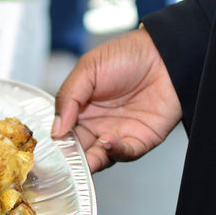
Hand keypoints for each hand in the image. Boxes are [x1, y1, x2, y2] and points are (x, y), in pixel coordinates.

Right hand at [51, 27, 182, 172]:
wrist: (166, 53)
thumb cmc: (128, 54)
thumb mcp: (87, 69)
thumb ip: (68, 98)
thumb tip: (55, 129)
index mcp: (81, 109)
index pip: (63, 133)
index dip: (56, 142)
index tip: (49, 148)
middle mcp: (98, 124)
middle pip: (78, 150)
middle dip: (70, 158)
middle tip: (62, 160)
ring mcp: (118, 133)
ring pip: (98, 158)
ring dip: (89, 161)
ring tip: (83, 156)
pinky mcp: (140, 140)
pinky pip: (124, 153)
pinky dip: (114, 152)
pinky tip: (107, 141)